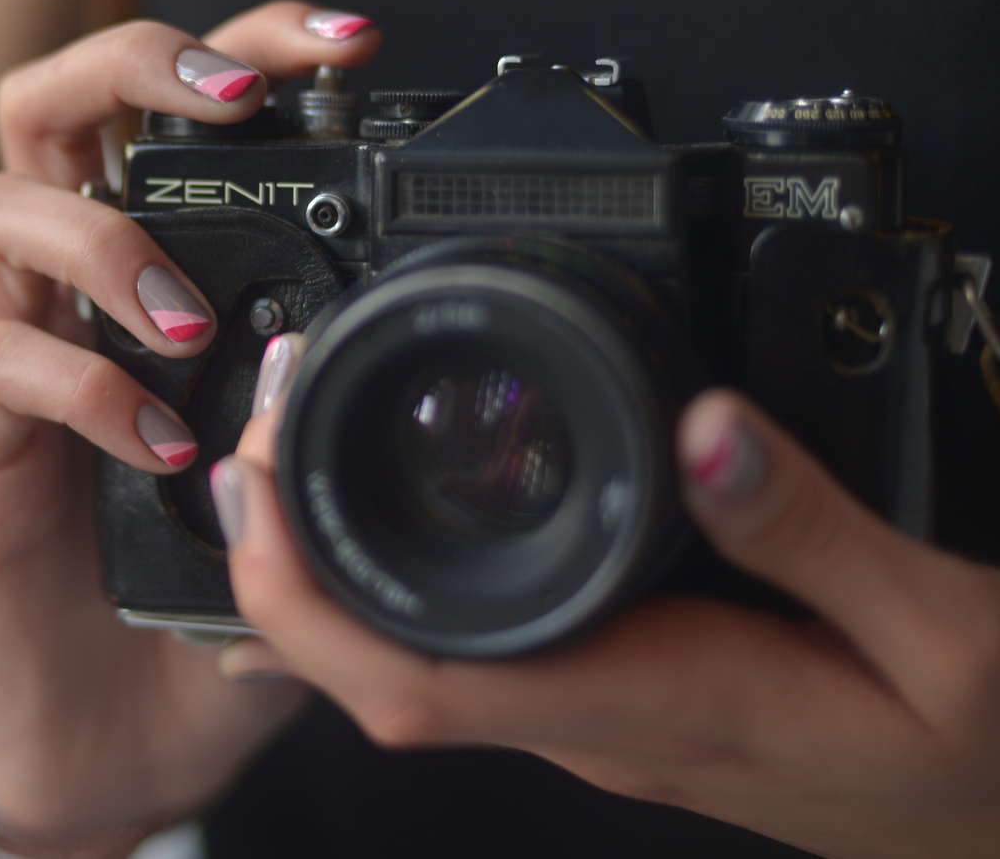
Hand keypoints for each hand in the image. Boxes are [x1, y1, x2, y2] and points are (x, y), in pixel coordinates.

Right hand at [0, 1, 380, 833]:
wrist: (115, 728)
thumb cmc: (212, 589)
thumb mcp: (313, 485)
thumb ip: (360, 418)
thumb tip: (462, 381)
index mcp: (154, 266)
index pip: (173, 109)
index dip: (247, 44)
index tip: (349, 40)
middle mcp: (74, 288)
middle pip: (48, 102)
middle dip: (138, 63)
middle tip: (236, 99)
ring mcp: (20, 355)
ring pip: (0, 208)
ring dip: (105, 238)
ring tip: (192, 318)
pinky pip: (4, 365)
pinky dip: (87, 384)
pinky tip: (162, 443)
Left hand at [215, 346, 999, 857]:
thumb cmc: (988, 757)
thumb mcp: (949, 634)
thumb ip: (818, 529)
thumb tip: (701, 425)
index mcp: (656, 702)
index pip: (421, 681)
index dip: (306, 599)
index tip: (260, 487)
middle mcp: (600, 721)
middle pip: (379, 673)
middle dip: (280, 564)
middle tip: (256, 430)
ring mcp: (602, 718)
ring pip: (410, 666)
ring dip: (323, 576)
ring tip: (287, 456)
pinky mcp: (624, 700)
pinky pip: (465, 655)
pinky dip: (389, 596)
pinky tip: (361, 546)